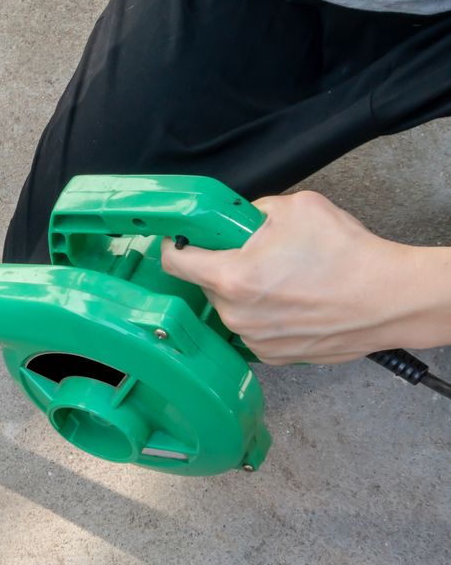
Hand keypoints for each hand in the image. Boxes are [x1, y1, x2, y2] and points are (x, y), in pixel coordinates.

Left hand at [161, 190, 449, 364]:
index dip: (176, 244)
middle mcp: (235, 315)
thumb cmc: (346, 254)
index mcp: (231, 277)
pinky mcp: (272, 356)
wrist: (389, 298)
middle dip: (222, 266)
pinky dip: (264, 314)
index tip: (182, 239)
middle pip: (205, 283)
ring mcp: (253, 340)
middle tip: (255, 254)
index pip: (174, 262)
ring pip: (230, 307)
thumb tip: (234, 220)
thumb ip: (250, 212)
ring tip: (283, 279)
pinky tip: (293, 302)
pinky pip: (252, 328)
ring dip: (244, 292)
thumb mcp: (294, 208)